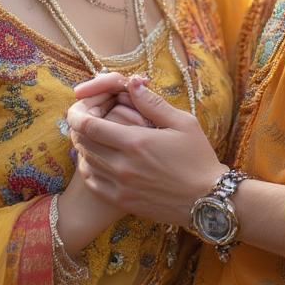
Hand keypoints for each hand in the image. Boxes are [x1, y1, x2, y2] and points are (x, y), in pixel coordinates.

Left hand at [67, 75, 226, 225]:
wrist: (207, 200)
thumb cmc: (198, 158)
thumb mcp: (182, 123)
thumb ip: (153, 102)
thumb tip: (132, 82)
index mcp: (136, 142)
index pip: (90, 126)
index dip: (77, 115)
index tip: (77, 108)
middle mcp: (123, 165)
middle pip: (83, 143)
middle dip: (78, 128)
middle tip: (84, 119)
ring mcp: (121, 186)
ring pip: (85, 163)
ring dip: (83, 148)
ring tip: (90, 137)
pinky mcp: (122, 202)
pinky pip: (93, 183)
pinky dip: (88, 169)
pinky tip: (96, 160)